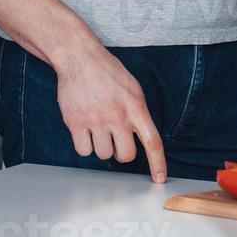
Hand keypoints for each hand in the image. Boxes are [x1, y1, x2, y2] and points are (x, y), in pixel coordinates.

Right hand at [54, 46, 166, 181]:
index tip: (159, 178)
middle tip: (115, 139)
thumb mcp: (132, 88)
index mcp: (136, 107)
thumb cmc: (107, 72)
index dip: (157, 163)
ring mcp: (96, 120)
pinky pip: (83, 151)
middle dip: (121, 152)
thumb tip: (140, 137)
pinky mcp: (76, 123)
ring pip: (103, 154)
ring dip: (101, 146)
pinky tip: (84, 129)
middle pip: (125, 155)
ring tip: (97, 126)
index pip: (152, 141)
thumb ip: (137, 113)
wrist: (80, 58)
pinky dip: (84, 145)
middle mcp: (118, 116)